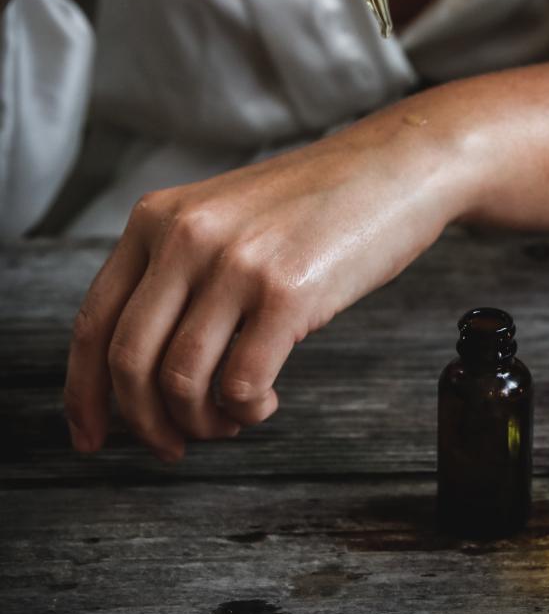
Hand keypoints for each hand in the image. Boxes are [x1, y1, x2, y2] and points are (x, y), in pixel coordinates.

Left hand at [63, 108, 473, 460]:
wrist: (398, 167)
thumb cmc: (322, 202)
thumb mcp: (227, 219)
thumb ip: (180, 271)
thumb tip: (152, 370)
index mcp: (157, 218)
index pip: (93, 322)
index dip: (84, 393)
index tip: (91, 435)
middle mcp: (186, 237)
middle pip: (129, 360)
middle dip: (143, 423)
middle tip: (172, 446)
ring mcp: (236, 264)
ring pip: (180, 380)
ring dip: (201, 422)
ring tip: (231, 420)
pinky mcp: (288, 293)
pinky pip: (240, 383)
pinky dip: (246, 410)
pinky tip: (265, 401)